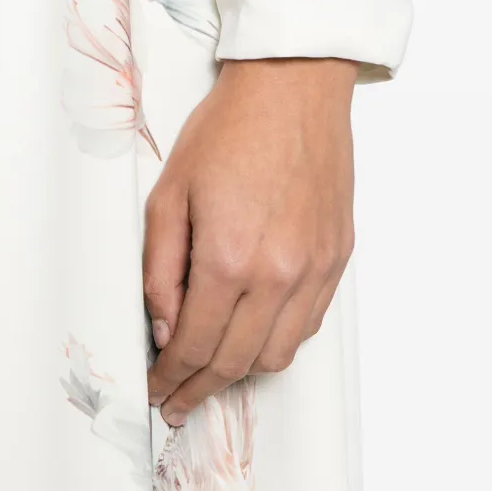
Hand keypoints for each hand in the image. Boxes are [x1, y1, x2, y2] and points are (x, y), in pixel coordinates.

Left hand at [144, 56, 357, 425]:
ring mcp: (314, 269)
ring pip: (277, 355)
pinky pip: (308, 325)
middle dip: (198, 390)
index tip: (154, 390)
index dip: (169, 378)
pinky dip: (277, 342)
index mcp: (228, 258)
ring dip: (240, 373)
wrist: (293, 88)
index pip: (193, 347)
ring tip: (211, 374)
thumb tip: (164, 328)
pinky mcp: (336, 258)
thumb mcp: (168, 195)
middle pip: (234, 362)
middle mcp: (277, 274)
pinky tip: (253, 336)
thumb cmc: (227, 131)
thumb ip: (160, 270)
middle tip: (175, 401)